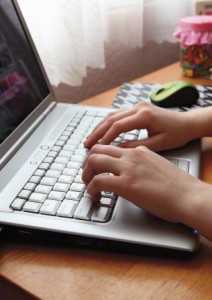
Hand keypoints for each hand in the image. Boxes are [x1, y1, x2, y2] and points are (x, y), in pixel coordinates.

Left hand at [82, 144, 201, 223]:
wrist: (189, 196)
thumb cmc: (178, 186)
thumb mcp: (158, 166)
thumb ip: (142, 165)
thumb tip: (131, 172)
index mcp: (140, 151)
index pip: (111, 147)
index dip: (99, 157)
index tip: (96, 168)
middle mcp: (132, 155)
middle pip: (98, 149)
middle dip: (87, 162)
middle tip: (86, 175)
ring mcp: (128, 168)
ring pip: (94, 161)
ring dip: (85, 174)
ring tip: (87, 185)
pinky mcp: (126, 184)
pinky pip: (98, 181)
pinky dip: (91, 189)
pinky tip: (96, 196)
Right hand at [84, 102, 194, 151]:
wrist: (187, 123)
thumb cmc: (176, 134)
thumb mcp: (158, 144)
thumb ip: (136, 146)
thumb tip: (117, 149)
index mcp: (145, 115)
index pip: (118, 126)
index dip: (106, 137)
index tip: (97, 149)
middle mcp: (139, 108)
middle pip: (111, 118)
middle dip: (97, 132)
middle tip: (87, 144)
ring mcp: (138, 106)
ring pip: (112, 115)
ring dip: (100, 127)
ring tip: (90, 139)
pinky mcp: (137, 109)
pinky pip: (118, 115)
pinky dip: (108, 124)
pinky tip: (101, 131)